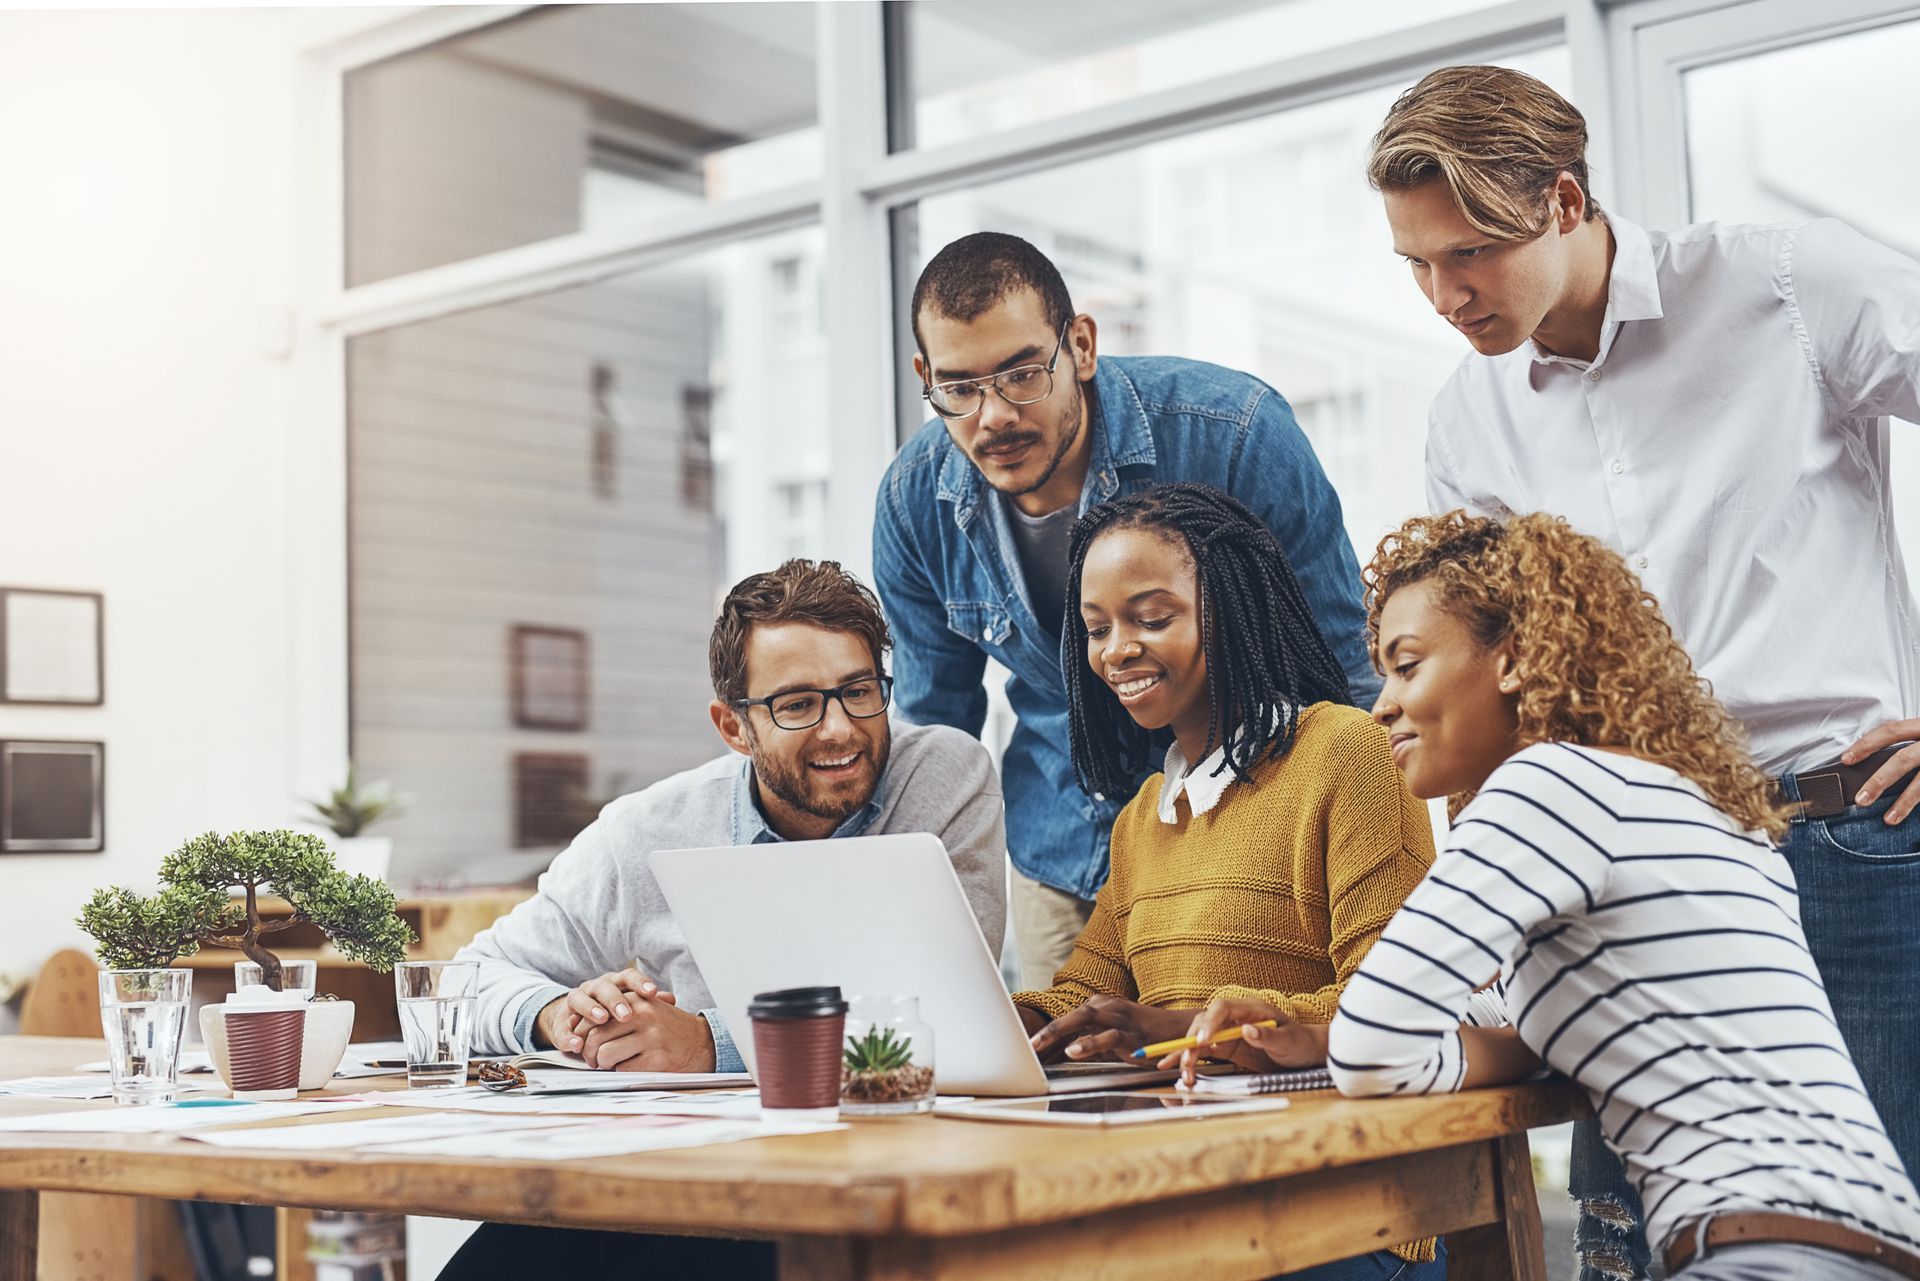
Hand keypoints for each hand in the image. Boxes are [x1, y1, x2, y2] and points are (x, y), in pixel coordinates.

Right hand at [535, 968, 689, 1062]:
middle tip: (627, 1015)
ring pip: (579, 999)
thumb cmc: (610, 1010)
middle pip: (604, 987)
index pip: (628, 977)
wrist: (574, 1017)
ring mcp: (576, 1001)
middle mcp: (594, 988)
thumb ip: (648, 1002)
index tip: (652, 992)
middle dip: (616, 1000)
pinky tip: (577, 1044)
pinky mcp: (561, 1020)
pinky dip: (568, 1036)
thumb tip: (671, 999)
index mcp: (614, 983)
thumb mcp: (629, 1004)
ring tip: (602, 1019)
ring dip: (590, 1009)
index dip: (639, 982)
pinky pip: (562, 1026)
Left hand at [574, 989, 715, 1072]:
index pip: (594, 1015)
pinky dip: (622, 1072)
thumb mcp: (647, 1010)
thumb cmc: (668, 1029)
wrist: (703, 1043)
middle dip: (589, 1053)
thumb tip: (579, 1028)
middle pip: (595, 1037)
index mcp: (637, 1000)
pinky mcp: (657, 1060)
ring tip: (613, 1063)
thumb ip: (619, 1013)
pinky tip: (633, 1067)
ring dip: (604, 1064)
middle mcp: (643, 1015)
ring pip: (605, 1055)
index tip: (583, 1042)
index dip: (582, 1033)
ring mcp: (650, 1037)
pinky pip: (622, 1070)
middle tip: (593, 1059)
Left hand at [1026, 995, 1195, 1064]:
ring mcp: (1119, 1018)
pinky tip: (1074, 1052)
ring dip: (1060, 1032)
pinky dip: (1090, 1043)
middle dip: (1046, 1030)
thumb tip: (1056, 1056)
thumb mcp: (1109, 1039)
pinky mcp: (1131, 1033)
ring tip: (1040, 1046)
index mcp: (1099, 1006)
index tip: (1023, 1050)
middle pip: (1071, 1015)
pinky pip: (1108, 1037)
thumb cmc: (1141, 1035)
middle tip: (1026, 1045)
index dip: (1045, 1036)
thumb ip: (1085, 1044)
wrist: (1178, 1030)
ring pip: (1085, 1019)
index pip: (1066, 1021)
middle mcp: (1106, 1007)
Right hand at [1167, 996, 1328, 1084]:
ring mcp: (1229, 1032)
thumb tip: (1247, 1030)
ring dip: (1188, 1053)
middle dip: (1193, 1042)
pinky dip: (1191, 1058)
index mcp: (1250, 1008)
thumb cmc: (1300, 1043)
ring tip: (1184, 1072)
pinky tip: (1177, 1067)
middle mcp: (1235, 1018)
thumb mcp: (1288, 1041)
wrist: (1305, 1053)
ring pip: (1200, 1037)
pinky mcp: (1227, 1047)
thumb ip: (1267, 1035)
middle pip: (1205, 1023)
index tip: (1202, 1041)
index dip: (1209, 1023)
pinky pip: (1204, 1050)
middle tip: (1188, 1062)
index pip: (1222, 1008)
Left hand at [1843, 718, 1919, 824]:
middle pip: (1904, 759)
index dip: (1867, 744)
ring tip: (1889, 819)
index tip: (1846, 759)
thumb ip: (1911, 742)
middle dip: (1880, 779)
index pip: (1891, 730)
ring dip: (1905, 802)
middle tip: (1861, 798)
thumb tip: (1874, 764)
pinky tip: (1915, 820)